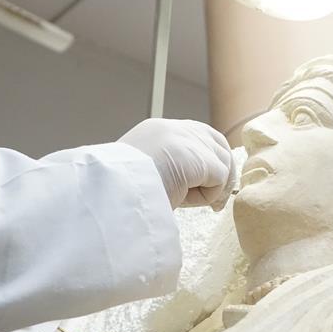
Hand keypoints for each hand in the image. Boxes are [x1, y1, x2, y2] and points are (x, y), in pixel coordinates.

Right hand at [118, 119, 236, 210]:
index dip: (207, 162)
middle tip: (215, 202)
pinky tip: (183, 199)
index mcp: (159, 130)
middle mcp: (176, 129)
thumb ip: (169, 165)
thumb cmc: (120, 189)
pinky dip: (206, 196)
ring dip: (210, 188)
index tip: (203, 185)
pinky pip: (219, 181)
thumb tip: (193, 180)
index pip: (198, 137)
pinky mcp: (201, 158)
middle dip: (222, 174)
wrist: (110, 191)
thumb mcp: (144, 169)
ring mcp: (189, 140)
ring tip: (187, 201)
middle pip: (219, 145)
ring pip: (222, 165)